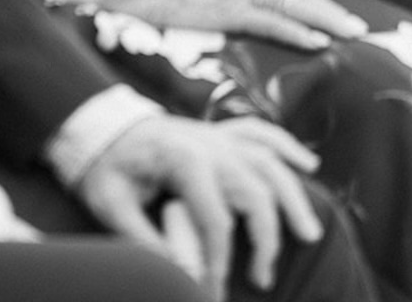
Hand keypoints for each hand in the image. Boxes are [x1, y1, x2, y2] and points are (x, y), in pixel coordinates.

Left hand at [77, 112, 322, 301]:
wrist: (101, 126)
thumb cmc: (106, 167)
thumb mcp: (111, 204)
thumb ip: (142, 237)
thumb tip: (177, 271)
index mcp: (183, 159)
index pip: (215, 218)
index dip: (219, 260)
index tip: (212, 290)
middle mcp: (210, 143)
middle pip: (255, 191)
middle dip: (265, 238)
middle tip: (263, 278)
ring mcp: (219, 134)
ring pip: (270, 162)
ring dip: (293, 197)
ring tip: (310, 234)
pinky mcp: (221, 131)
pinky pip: (261, 133)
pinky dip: (286, 146)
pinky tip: (308, 164)